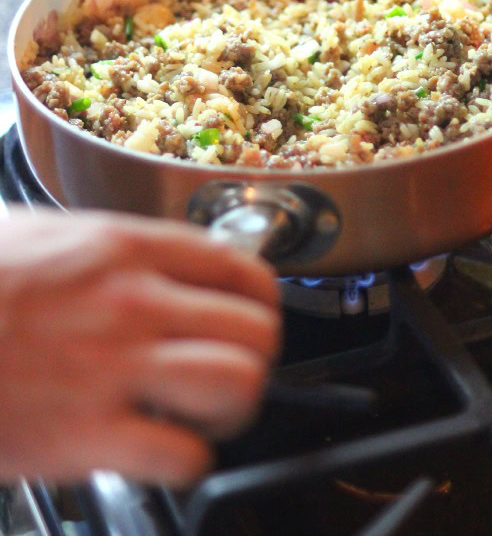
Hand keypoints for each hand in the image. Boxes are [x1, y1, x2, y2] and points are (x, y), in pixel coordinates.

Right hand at [0, 208, 279, 484]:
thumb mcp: (32, 229)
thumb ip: (93, 239)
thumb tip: (123, 249)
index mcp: (123, 247)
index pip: (238, 264)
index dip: (261, 295)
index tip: (253, 311)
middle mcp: (133, 302)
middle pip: (254, 326)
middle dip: (258, 353)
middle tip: (236, 365)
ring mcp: (114, 367)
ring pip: (236, 382)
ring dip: (236, 404)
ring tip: (212, 411)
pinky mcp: (85, 435)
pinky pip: (182, 455)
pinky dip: (187, 460)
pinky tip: (163, 451)